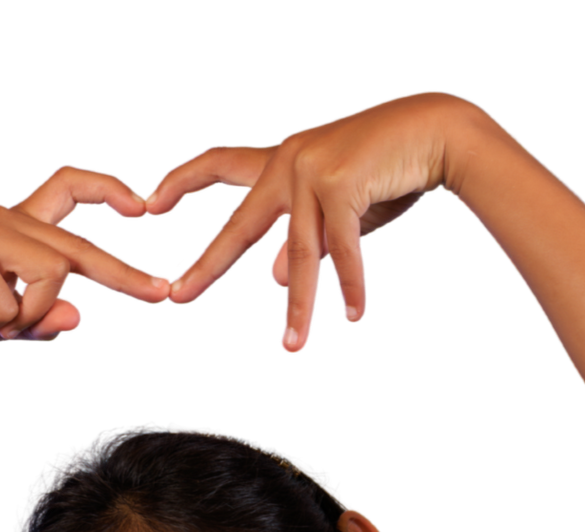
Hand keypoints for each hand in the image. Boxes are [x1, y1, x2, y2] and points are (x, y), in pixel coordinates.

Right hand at [0, 170, 171, 351]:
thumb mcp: (1, 323)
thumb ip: (39, 318)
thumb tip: (78, 316)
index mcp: (16, 227)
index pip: (67, 189)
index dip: (106, 190)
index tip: (141, 207)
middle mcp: (6, 218)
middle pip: (77, 247)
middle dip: (123, 275)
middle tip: (161, 294)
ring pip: (50, 277)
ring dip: (26, 317)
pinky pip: (12, 303)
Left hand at [145, 92, 466, 350]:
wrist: (435, 132)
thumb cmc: (386, 171)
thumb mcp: (337, 210)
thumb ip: (304, 241)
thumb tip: (273, 276)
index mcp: (281, 160)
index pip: (219, 164)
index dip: (183, 182)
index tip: (149, 202)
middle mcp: (289, 161)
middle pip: (240, 224)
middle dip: (209, 265)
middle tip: (178, 296)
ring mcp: (315, 170)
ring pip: (300, 253)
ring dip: (300, 305)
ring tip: (293, 346)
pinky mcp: (344, 182)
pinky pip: (343, 248)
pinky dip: (351, 284)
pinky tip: (353, 314)